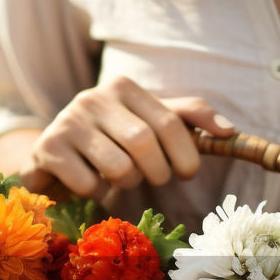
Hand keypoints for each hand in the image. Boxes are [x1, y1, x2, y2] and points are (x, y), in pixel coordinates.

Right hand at [19, 75, 235, 197]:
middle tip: (153, 178)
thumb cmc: (112, 140)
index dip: (186, 155)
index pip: (169, 122)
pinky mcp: (48, 149)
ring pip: (118, 167)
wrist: (54, 155)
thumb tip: (230, 131)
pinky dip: (97, 193)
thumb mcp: (151, 121)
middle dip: (157, 172)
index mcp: (124, 87)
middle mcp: (93, 97)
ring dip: (127, 183)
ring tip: (119, 177)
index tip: (187, 173)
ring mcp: (68, 122)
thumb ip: (189, 118)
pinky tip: (90, 182)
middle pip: (144, 143)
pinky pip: (89, 184)